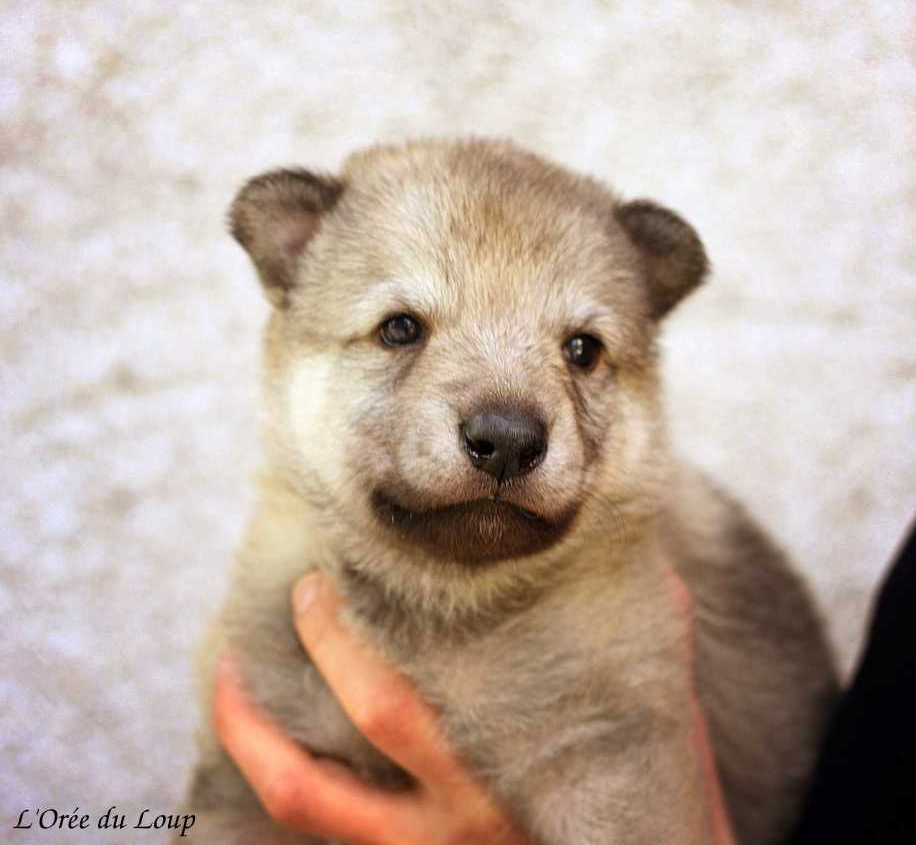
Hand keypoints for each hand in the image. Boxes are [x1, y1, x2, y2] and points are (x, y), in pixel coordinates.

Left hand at [213, 570, 735, 844]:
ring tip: (224, 673)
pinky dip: (279, 767)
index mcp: (489, 786)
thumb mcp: (648, 724)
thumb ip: (636, 633)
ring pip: (300, 806)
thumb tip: (623, 548)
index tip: (323, 579)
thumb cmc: (649, 802)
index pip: (387, 711)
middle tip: (301, 590)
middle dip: (304, 664)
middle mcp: (439, 829)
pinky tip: (273, 718)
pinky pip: (318, 822)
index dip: (336, 644)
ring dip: (246, 741)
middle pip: (323, 765)